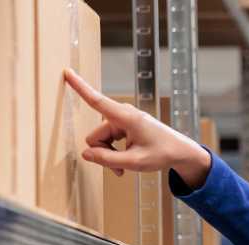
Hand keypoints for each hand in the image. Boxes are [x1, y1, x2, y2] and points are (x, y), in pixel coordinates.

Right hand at [63, 68, 211, 187]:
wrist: (181, 152)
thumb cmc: (163, 154)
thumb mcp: (135, 162)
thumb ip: (108, 159)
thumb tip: (86, 154)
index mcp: (126, 118)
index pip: (97, 100)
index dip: (80, 87)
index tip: (66, 71)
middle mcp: (123, 114)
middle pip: (96, 136)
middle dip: (103, 153)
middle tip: (119, 170)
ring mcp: (123, 119)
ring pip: (101, 140)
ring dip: (109, 155)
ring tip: (124, 168)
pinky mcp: (125, 125)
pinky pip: (109, 139)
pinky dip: (114, 152)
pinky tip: (125, 163)